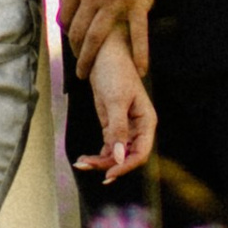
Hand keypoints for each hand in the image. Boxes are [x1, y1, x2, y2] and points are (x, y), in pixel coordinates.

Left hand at [55, 0, 161, 71]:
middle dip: (75, 51)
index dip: (64, 30)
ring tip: (90, 75)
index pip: (66, 14)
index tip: (67, 41)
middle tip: (77, 64)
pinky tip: (140, 70)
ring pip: (98, 37)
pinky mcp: (138, 4)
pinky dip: (139, 53)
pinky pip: (138, 33)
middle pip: (78, 30)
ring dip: (91, 59)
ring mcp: (116, 2)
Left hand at [76, 30, 156, 183]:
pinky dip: (97, 154)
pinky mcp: (111, 124)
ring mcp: (124, 127)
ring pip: (116, 153)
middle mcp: (138, 127)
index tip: (109, 174)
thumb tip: (119, 156)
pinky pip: (107, 146)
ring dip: (100, 162)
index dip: (127, 166)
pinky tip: (84, 159)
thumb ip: (117, 129)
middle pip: (127, 156)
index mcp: (147, 122)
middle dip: (109, 165)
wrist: (103, 54)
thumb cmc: (115, 72)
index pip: (141, 152)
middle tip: (87, 167)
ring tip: (81, 164)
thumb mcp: (116, 100)